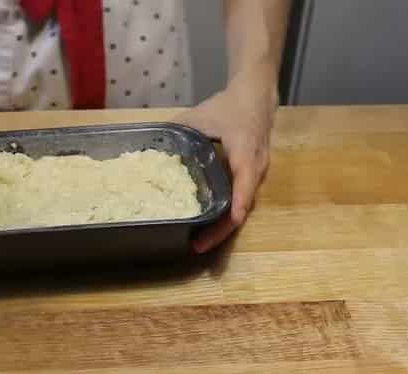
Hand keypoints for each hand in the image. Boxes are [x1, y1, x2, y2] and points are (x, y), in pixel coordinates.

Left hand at [174, 68, 277, 253]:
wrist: (256, 94)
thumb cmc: (228, 106)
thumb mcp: (199, 115)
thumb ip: (176, 131)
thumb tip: (150, 148)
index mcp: (245, 150)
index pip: (244, 181)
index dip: (237, 203)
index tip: (231, 221)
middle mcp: (256, 167)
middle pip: (243, 205)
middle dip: (222, 229)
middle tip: (198, 246)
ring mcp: (257, 174)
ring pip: (243, 206)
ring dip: (224, 227)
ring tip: (201, 243)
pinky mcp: (253, 177)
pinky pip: (241, 200)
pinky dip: (226, 214)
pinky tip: (209, 225)